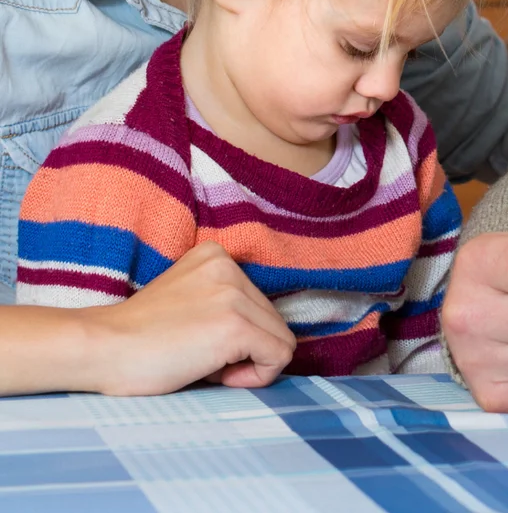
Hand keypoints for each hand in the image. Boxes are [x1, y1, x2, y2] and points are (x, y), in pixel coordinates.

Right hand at [82, 241, 296, 394]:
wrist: (100, 350)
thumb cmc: (138, 337)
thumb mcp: (189, 299)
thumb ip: (225, 304)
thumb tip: (268, 336)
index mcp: (216, 255)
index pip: (260, 304)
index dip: (237, 335)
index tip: (200, 343)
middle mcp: (230, 267)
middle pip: (273, 321)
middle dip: (245, 349)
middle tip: (200, 357)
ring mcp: (234, 295)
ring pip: (281, 340)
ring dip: (248, 363)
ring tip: (203, 362)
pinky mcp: (236, 326)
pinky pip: (279, 357)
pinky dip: (256, 376)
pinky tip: (217, 375)